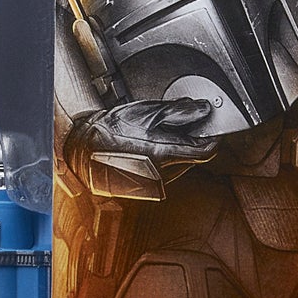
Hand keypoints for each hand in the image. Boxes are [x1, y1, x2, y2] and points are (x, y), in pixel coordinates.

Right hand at [63, 98, 217, 197]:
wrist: (85, 149)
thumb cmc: (112, 130)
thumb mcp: (148, 112)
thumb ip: (180, 111)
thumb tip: (204, 110)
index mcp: (165, 153)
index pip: (207, 149)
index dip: (212, 135)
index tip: (211, 124)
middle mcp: (164, 173)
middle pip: (195, 156)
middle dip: (192, 138)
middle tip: (180, 122)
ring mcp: (158, 182)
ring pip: (183, 163)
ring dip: (179, 148)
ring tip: (157, 133)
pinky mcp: (151, 187)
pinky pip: (170, 170)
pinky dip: (167, 157)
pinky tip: (150, 146)